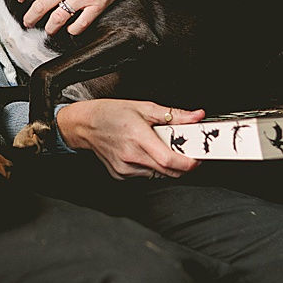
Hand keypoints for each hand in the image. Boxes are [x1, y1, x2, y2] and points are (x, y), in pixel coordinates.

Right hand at [55, 99, 203, 178]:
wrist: (86, 124)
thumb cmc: (111, 113)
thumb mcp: (144, 107)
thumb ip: (173, 114)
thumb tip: (196, 116)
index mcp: (138, 137)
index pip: (169, 160)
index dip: (188, 163)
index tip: (196, 159)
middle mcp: (131, 157)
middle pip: (167, 171)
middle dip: (182, 165)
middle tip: (184, 153)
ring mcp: (125, 168)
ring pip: (157, 175)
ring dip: (165, 166)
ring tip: (158, 148)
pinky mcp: (121, 175)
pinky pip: (145, 175)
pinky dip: (151, 167)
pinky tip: (143, 153)